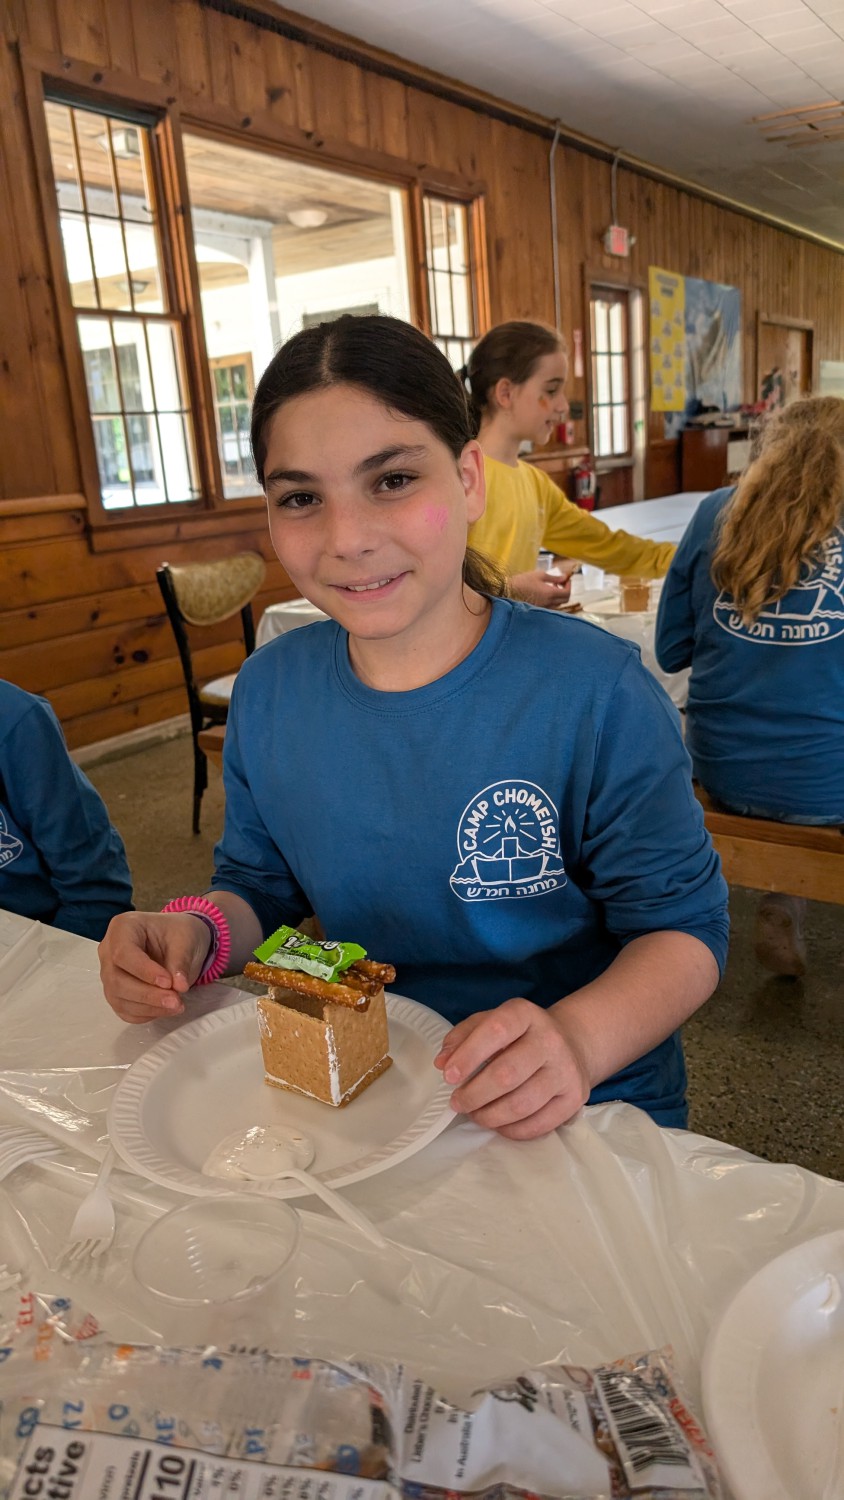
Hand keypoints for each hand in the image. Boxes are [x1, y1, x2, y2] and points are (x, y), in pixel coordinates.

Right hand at [99, 911, 211, 1023]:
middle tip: (176, 1001)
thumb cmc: (178, 933)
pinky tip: (166, 1009)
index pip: (122, 953)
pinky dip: (145, 1014)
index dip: (144, 971)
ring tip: (176, 1005)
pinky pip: (124, 1010)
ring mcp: (110, 974)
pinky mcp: (117, 993)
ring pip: (119, 998)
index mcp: (122, 928)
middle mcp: (108, 950)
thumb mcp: (186, 939)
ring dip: (149, 1007)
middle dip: (148, 995)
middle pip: (117, 980)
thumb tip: (179, 986)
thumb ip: (181, 961)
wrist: (178, 941)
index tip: (169, 982)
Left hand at [433, 997, 590, 1138]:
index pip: (496, 1030)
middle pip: (507, 1074)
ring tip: (475, 1114)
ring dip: (490, 1115)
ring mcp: (566, 1070)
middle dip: (474, 1094)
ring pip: (522, 1104)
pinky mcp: (575, 1098)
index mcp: (525, 1014)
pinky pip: (538, 1124)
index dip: (469, 1055)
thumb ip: (462, 1036)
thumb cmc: (519, 1035)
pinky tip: (498, 1123)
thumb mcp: (490, 1022)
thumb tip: (443, 1062)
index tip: (449, 1076)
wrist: (571, 1044)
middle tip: (458, 1102)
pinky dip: (511, 1130)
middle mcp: (550, 1040)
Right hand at [509, 569, 572, 608]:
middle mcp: (549, 603)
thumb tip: (565, 578)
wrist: (508, 591)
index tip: (566, 579)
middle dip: (565, 591)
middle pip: (565, 600)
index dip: (569, 586)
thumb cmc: (523, 581)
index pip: (567, 593)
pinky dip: (552, 601)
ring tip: (552, 587)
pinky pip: (551, 607)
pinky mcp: (538, 610)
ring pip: (558, 604)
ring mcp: (543, 608)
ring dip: (559, 596)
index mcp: (550, 593)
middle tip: (560, 583)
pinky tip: (545, 594)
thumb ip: (554, 577)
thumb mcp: (539, 575)